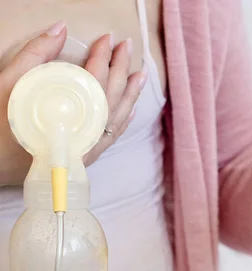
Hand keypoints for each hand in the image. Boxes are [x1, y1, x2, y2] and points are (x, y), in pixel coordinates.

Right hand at [0, 21, 145, 185]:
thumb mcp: (8, 84)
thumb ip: (35, 56)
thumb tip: (61, 29)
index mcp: (64, 116)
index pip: (94, 82)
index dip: (103, 58)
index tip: (108, 39)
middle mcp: (80, 136)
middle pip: (110, 98)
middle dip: (121, 70)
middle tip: (127, 47)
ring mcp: (84, 151)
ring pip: (116, 119)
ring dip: (131, 95)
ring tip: (140, 75)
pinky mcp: (82, 160)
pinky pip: (110, 138)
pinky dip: (122, 122)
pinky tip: (130, 110)